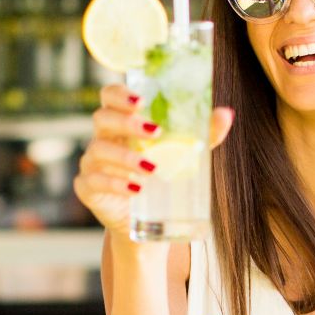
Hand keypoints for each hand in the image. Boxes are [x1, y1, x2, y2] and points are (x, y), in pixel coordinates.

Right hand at [72, 84, 232, 236]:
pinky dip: (114, 184)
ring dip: (125, 157)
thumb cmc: (162, 176)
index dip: (120, 94)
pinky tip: (135, 189)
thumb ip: (203, 134)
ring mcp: (92, 163)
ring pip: (98, 150)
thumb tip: (227, 114)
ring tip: (151, 169)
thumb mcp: (184, 153)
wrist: (146, 219)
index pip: (109, 96)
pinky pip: (92, 181)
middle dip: (127, 123)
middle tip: (155, 133)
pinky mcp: (87, 188)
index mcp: (121, 123)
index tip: (141, 101)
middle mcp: (103, 138)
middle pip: (102, 118)